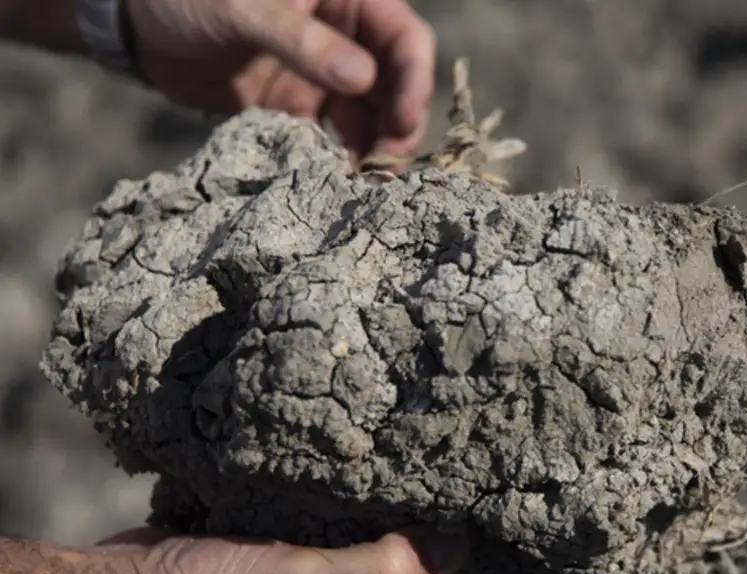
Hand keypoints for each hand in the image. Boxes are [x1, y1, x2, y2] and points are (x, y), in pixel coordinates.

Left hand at [122, 0, 436, 162]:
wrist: (135, 26)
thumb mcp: (246, 11)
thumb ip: (304, 43)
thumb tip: (364, 81)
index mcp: (347, 1)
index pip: (404, 40)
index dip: (415, 79)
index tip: (405, 120)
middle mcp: (345, 39)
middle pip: (395, 86)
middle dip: (398, 126)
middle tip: (387, 166)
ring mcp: (323, 76)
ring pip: (369, 118)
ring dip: (373, 151)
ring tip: (365, 186)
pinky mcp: (297, 109)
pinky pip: (330, 139)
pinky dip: (336, 162)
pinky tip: (332, 185)